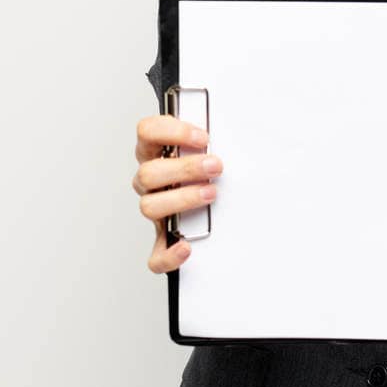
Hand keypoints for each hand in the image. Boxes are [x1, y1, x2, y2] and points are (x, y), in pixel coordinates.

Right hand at [133, 114, 222, 272]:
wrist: (212, 208)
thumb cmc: (207, 172)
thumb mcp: (209, 149)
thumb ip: (212, 142)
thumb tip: (239, 136)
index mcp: (155, 153)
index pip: (147, 132)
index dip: (171, 132)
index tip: (202, 138)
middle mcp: (151, 181)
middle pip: (148, 173)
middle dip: (185, 168)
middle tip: (215, 166)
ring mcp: (156, 210)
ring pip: (149, 207)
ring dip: (181, 199)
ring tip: (210, 194)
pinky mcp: (164, 240)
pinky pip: (155, 255)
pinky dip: (168, 254)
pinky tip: (186, 246)